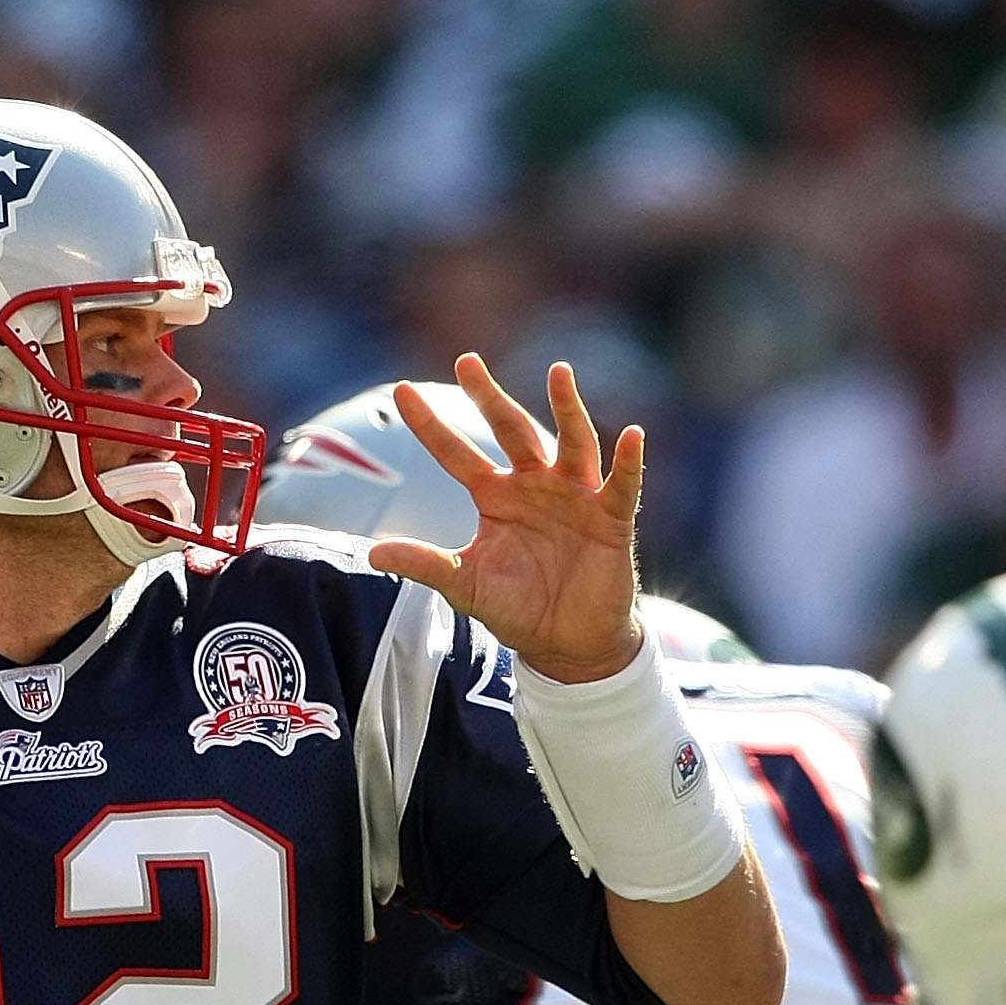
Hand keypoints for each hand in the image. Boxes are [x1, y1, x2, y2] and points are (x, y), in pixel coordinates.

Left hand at [368, 355, 643, 681]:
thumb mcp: (465, 585)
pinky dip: (630, 462)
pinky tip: (633, 436)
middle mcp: (534, 485)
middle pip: (511, 430)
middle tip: (465, 361)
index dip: (431, 425)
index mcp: (496, 496)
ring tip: (559, 373)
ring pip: (572, 442)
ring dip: (567, 408)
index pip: (456, 453)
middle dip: (489, 397)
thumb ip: (425, 564)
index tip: (402, 391)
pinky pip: (623, 485)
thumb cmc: (516, 608)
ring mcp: (574, 497)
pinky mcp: (611, 519)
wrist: (565, 643)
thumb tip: (372, 553)